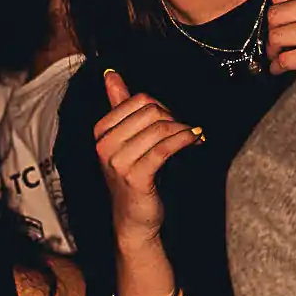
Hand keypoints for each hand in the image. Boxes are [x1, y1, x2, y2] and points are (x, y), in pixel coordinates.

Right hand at [93, 69, 201, 246]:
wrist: (133, 220)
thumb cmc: (133, 178)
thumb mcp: (124, 139)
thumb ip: (118, 105)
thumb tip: (110, 75)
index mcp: (101, 133)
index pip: (137, 100)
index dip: (160, 107)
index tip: (170, 122)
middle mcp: (105, 146)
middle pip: (150, 111)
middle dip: (173, 118)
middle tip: (183, 132)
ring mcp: (118, 162)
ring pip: (160, 128)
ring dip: (182, 130)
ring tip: (191, 138)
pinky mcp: (136, 176)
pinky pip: (166, 147)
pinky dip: (185, 140)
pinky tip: (195, 141)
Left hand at [267, 0, 295, 76]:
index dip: (278, 2)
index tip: (278, 6)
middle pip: (277, 16)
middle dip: (273, 24)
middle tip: (275, 29)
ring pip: (280, 37)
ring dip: (273, 45)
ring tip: (275, 49)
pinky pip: (289, 59)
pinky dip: (280, 62)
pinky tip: (280, 63)